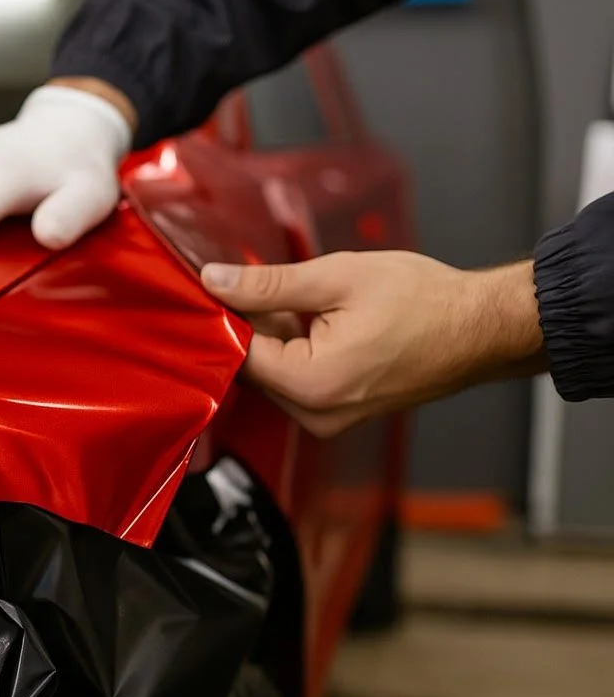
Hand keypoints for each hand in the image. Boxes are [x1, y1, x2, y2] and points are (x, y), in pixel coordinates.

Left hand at [200, 252, 544, 437]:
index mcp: (311, 385)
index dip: (227, 316)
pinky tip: (320, 322)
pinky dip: (298, 350)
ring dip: (278, 336)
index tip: (224, 286)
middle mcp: (316, 414)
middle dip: (255, 325)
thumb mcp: (337, 278)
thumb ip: (267, 284)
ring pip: (275, 373)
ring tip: (310, 303)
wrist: (482, 328)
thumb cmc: (426, 303)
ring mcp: (328, 418)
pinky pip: (298, 380)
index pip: (238, 353)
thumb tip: (215, 281)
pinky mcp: (339, 413)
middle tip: (274, 285)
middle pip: (254, 367)